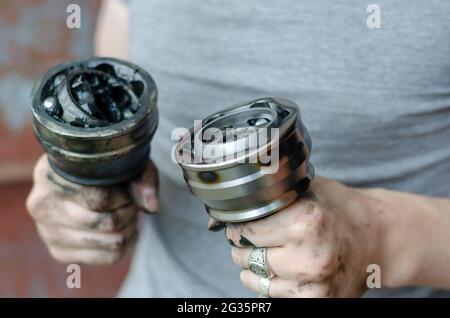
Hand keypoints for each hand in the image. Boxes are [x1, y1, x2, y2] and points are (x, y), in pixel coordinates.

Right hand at [26, 154, 158, 264]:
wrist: (81, 176)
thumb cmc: (105, 166)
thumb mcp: (127, 161)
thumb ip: (144, 179)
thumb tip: (151, 207)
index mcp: (51, 175)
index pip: (100, 199)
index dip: (125, 197)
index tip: (129, 189)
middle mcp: (41, 204)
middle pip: (105, 223)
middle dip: (128, 213)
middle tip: (131, 203)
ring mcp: (47, 231)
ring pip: (110, 242)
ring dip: (128, 228)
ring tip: (127, 214)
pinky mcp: (58, 252)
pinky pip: (108, 258)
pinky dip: (125, 245)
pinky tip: (122, 229)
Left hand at [226, 176, 387, 296]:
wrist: (380, 238)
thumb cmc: (340, 210)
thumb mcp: (308, 189)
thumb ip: (271, 193)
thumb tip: (229, 205)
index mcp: (305, 223)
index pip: (246, 229)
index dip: (239, 224)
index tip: (240, 222)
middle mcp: (308, 258)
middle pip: (246, 255)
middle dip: (244, 245)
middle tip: (255, 237)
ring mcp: (314, 285)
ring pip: (254, 279)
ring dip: (253, 266)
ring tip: (270, 252)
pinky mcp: (316, 301)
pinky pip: (272, 294)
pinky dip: (271, 281)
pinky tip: (283, 268)